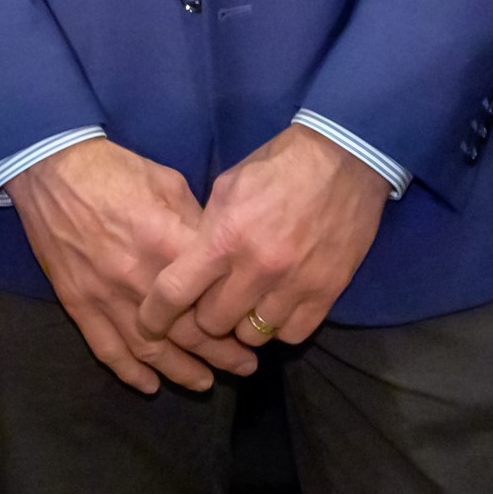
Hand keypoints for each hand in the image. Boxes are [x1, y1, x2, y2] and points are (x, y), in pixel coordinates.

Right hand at [9, 138, 248, 394]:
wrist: (52, 170)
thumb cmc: (117, 171)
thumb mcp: (171, 184)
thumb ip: (197, 225)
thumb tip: (219, 256)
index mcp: (168, 244)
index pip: (211, 296)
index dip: (236, 317)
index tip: (254, 327)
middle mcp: (140, 279)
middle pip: (188, 333)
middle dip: (221, 355)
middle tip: (244, 366)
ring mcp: (106, 296)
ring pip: (150, 350)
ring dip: (181, 372)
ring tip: (205, 383)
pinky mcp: (79, 303)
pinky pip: (106, 348)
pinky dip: (129, 372)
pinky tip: (150, 384)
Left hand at [141, 124, 386, 358]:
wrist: (343, 158)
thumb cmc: (278, 166)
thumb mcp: (227, 187)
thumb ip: (207, 230)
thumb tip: (190, 263)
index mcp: (224, 237)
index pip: (176, 291)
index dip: (156, 315)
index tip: (149, 323)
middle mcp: (257, 268)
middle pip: (212, 323)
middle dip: (204, 316)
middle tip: (211, 302)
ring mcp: (294, 285)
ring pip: (252, 335)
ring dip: (243, 323)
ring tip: (247, 304)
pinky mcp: (326, 293)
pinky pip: (291, 334)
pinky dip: (280, 326)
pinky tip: (277, 307)